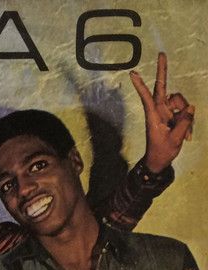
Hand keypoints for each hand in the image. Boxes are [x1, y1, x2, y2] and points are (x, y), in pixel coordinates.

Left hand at [130, 52, 194, 172]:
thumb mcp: (175, 139)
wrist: (159, 162)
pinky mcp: (174, 115)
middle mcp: (159, 110)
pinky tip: (187, 136)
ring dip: (186, 114)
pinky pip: (186, 110)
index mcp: (153, 115)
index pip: (147, 96)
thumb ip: (184, 122)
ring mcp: (167, 111)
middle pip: (162, 86)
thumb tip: (191, 107)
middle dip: (162, 70)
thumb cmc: (162, 152)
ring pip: (180, 100)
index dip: (141, 85)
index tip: (132, 73)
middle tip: (162, 53)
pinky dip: (189, 121)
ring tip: (185, 133)